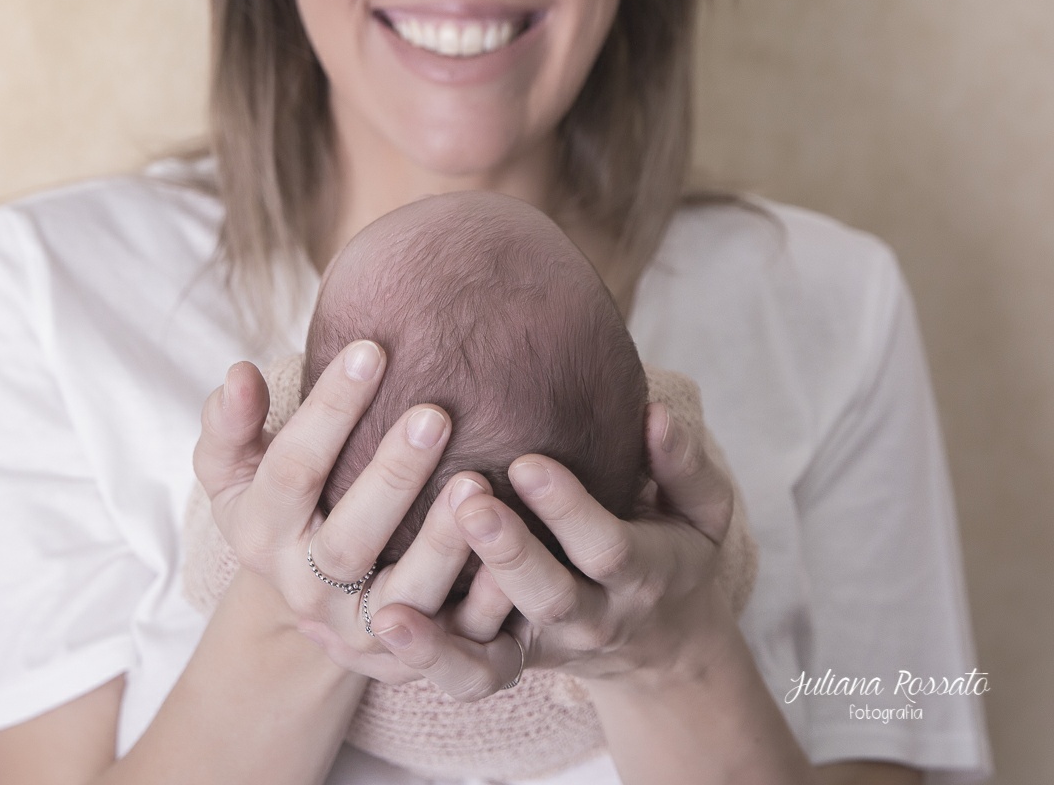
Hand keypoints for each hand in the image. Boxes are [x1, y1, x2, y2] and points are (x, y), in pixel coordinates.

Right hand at [192, 341, 514, 683]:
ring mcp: (360, 632)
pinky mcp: (412, 660)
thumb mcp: (238, 471)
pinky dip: (488, 598)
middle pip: (347, 542)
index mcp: (260, 536)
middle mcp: (306, 592)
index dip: (328, 412)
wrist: (314, 600)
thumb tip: (239, 375)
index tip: (370, 349)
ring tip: (478, 480)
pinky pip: (458, 642)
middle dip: (391, 476)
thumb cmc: (286, 506)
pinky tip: (518, 544)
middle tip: (435, 414)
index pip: (291, 471)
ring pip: (405, 598)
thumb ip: (232, 423)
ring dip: (443, 542)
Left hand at [369, 400, 736, 696]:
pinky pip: (470, 674)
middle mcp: (592, 618)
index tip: (527, 461)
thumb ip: (681, 465)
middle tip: (468, 499)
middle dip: (509, 551)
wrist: (665, 647)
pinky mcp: (510, 661)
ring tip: (397, 596)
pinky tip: (387, 622)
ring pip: (498, 646)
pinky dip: (430, 655)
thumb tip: (655, 413)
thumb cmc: (674, 554)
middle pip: (550, 596)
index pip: (605, 546)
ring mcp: (545, 645)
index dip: (568, 508)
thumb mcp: (701, 513)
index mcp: (641, 575)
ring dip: (449, 621)